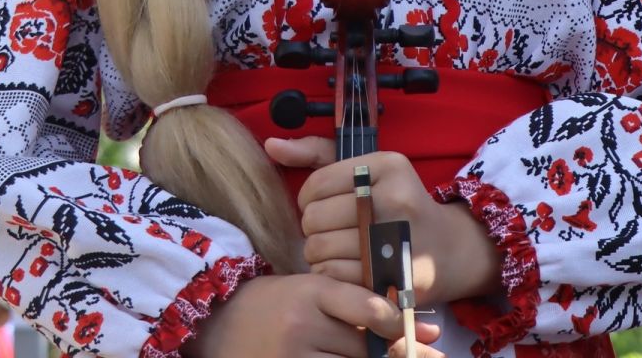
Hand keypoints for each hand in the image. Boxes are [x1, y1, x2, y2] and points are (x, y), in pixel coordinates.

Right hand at [186, 272, 443, 357]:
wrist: (216, 323)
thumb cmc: (275, 303)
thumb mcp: (311, 290)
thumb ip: (356, 302)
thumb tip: (418, 324)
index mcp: (311, 290)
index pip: (368, 306)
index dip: (397, 321)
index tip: (410, 327)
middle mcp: (302, 324)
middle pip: (364, 346)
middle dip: (396, 352)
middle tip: (425, 353)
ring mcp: (292, 355)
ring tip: (394, 355)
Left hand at [272, 138, 499, 305]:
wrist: (449, 250)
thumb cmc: (396, 206)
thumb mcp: (367, 171)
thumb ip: (316, 155)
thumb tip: (270, 145)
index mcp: (387, 165)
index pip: (315, 184)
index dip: (308, 201)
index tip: (322, 208)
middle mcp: (395, 197)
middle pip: (315, 219)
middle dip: (313, 230)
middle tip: (329, 233)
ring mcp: (397, 237)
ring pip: (320, 250)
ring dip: (319, 256)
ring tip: (337, 251)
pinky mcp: (394, 273)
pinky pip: (334, 276)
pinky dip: (331, 276)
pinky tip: (346, 269)